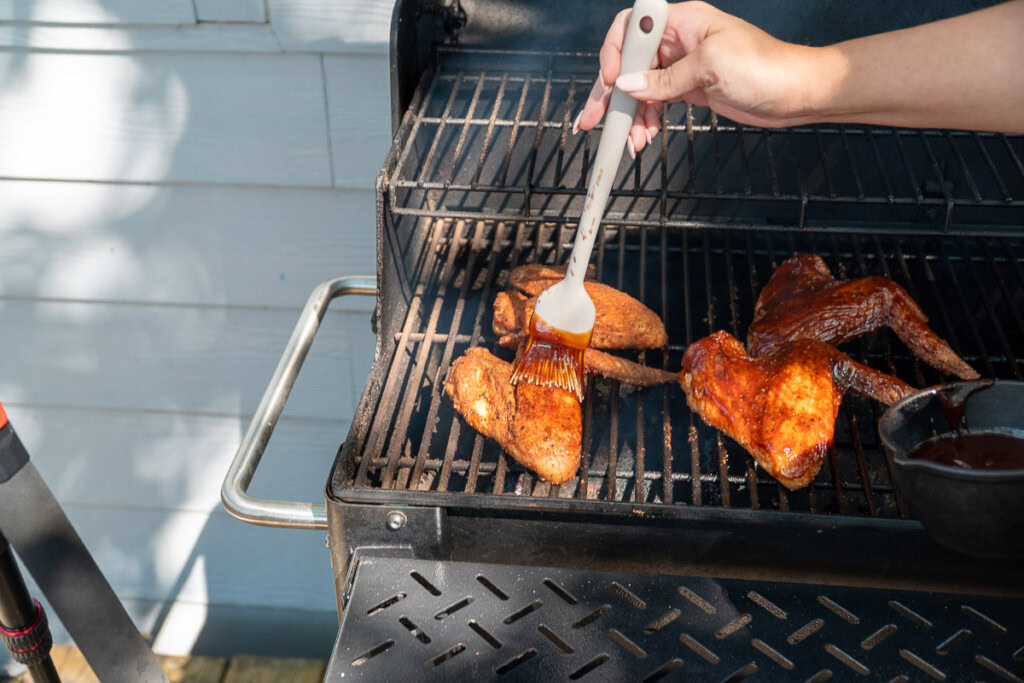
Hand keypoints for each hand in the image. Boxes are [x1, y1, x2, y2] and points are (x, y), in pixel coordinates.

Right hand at [573, 1, 823, 155]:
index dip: (615, 53)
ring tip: (628, 141)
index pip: (632, 27)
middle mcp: (678, 40)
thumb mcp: (711, 67)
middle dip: (609, 93)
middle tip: (592, 119)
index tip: (612, 81)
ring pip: (639, 88)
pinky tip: (643, 137)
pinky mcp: (688, 89)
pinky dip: (646, 121)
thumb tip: (627, 85)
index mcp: (682, 21)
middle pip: (629, 62)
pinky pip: (655, 103)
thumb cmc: (766, 67)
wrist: (796, 92)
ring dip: (629, 115)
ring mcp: (681, 66)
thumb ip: (665, 78)